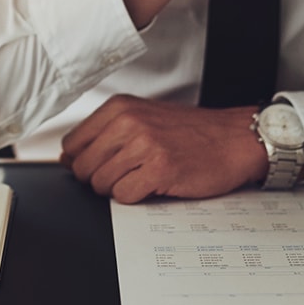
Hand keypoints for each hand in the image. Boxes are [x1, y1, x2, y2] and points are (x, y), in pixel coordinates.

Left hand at [59, 95, 266, 202]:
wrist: (235, 139)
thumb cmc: (192, 132)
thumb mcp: (143, 118)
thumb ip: (106, 133)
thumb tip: (68, 158)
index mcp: (120, 107)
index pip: (73, 144)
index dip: (82, 162)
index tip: (100, 166)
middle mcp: (128, 122)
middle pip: (83, 167)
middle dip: (98, 179)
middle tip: (126, 175)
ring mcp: (143, 145)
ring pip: (101, 184)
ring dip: (118, 189)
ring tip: (143, 178)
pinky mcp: (159, 169)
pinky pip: (124, 196)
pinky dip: (135, 197)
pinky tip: (153, 185)